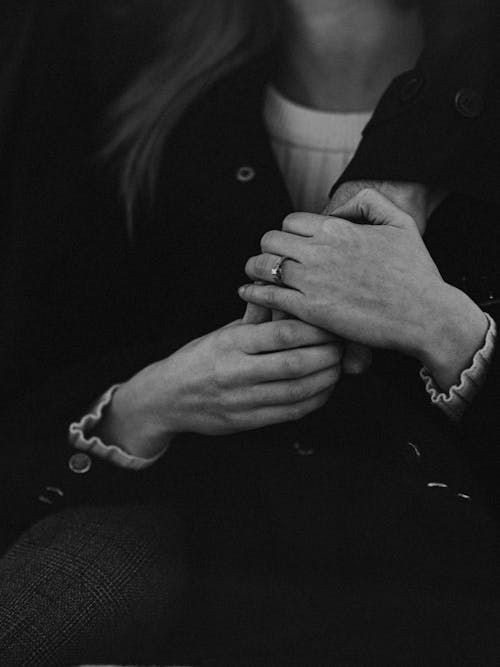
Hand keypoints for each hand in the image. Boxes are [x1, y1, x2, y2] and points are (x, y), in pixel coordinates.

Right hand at [97, 318, 342, 458]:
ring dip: (326, 378)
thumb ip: (255, 317)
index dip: (315, 329)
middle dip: (327, 354)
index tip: (332, 324)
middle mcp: (235, 372)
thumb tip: (283, 290)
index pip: (282, 334)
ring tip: (338, 366)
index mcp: (230, 343)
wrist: (165, 398)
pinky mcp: (245, 421)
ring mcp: (240, 400)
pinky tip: (324, 388)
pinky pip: (290, 413)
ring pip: (297, 391)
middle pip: (295, 364)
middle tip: (342, 345)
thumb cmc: (198, 359)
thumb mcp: (222, 332)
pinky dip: (314, 400)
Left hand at [241, 189, 487, 388]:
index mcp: (338, 228)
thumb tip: (339, 210)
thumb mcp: (401, 223)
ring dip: (256, 267)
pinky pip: (268, 294)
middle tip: (271, 258)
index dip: (288, 232)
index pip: (291, 221)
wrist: (425, 315)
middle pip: (271, 239)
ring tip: (256, 273)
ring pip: (264, 264)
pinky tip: (248, 293)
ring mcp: (312, 280)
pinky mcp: (309, 309)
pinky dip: (253, 292)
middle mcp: (320, 251)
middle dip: (270, 248)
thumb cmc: (417, 273)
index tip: (290, 244)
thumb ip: (369, 204)